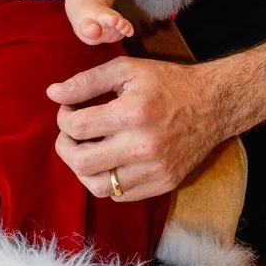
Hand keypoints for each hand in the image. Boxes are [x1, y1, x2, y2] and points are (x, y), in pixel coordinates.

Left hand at [46, 55, 222, 200]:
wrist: (213, 105)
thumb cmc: (166, 83)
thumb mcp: (126, 70)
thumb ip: (86, 81)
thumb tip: (53, 94)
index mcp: (133, 113)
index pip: (77, 127)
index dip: (63, 118)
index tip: (69, 109)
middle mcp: (144, 146)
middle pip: (81, 163)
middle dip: (65, 146)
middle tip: (71, 133)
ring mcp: (155, 170)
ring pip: (98, 187)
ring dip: (82, 168)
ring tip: (86, 148)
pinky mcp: (163, 184)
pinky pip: (120, 195)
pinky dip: (106, 181)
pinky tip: (109, 160)